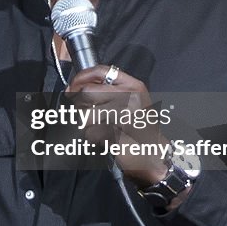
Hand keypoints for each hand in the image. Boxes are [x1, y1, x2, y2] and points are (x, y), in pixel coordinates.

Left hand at [66, 65, 170, 188]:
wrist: (154, 153)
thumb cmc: (140, 129)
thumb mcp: (130, 101)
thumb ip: (108, 90)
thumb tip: (75, 87)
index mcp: (133, 86)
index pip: (100, 71)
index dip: (81, 77)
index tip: (72, 86)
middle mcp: (130, 97)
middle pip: (87, 92)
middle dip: (78, 103)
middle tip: (80, 110)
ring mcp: (124, 115)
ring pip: (86, 114)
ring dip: (85, 123)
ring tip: (97, 126)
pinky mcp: (117, 133)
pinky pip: (91, 132)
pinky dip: (92, 137)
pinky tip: (103, 137)